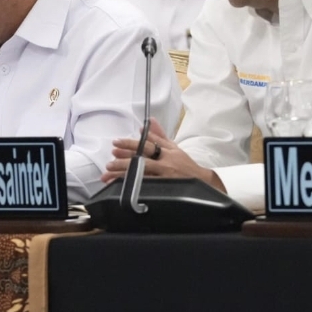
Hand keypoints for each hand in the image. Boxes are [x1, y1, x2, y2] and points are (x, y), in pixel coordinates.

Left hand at [103, 117, 224, 190]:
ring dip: (123, 175)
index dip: (131, 143)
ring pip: (142, 175)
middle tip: (110, 161)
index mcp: (168, 151)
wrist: (202, 183)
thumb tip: (148, 121)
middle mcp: (166, 163)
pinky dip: (133, 187)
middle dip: (124, 160)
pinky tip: (121, 188)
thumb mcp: (174, 148)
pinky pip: (146, 188)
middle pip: (143, 160)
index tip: (116, 142)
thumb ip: (159, 135)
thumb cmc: (185, 165)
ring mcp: (165, 177)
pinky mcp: (165, 189)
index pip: (147, 145)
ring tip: (108, 175)